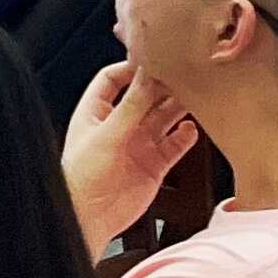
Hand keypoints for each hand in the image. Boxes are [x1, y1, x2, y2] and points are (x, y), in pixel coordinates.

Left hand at [60, 62, 197, 251]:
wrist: (89, 218)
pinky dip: (185, 137)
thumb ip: (130, 107)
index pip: (114, 79)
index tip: (155, 60)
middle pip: (145, 97)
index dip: (132, 68)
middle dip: (163, 86)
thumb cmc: (81, 177)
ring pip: (164, 119)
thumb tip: (146, 76)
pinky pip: (175, 145)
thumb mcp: (107, 135)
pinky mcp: (154, 164)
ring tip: (197, 97)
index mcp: (96, 112)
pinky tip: (193, 129)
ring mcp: (138, 144)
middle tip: (185, 75)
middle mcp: (118, 126)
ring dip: (179, 109)